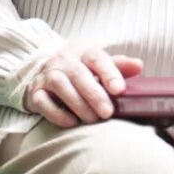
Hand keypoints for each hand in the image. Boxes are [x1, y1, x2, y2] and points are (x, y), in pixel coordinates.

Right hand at [23, 43, 143, 127]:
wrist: (44, 71)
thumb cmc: (80, 70)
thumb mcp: (99, 64)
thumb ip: (119, 66)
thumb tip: (139, 65)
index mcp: (84, 51)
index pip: (97, 58)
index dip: (110, 73)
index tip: (119, 90)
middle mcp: (64, 61)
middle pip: (79, 74)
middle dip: (95, 95)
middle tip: (108, 113)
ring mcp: (47, 75)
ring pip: (61, 86)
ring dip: (78, 104)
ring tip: (92, 119)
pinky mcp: (35, 92)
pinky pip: (43, 102)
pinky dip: (57, 113)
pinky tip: (71, 122)